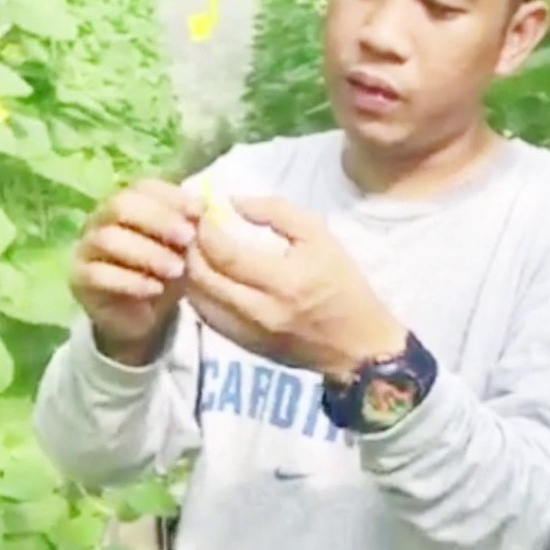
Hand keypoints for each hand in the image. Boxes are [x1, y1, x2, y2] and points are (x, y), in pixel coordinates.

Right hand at [71, 179, 202, 364]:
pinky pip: (98, 275)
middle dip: (158, 219)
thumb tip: (202, 207)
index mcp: (128, 204)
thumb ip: (189, 228)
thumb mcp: (184, 250)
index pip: (143, 187)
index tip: (199, 211)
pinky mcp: (79, 279)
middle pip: (121, 206)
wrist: (143, 317)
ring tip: (176, 269)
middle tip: (187, 238)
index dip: (171, 196)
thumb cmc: (165, 273)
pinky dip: (130, 281)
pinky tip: (154, 289)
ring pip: (108, 239)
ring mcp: (86, 248)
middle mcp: (101, 219)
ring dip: (147, 252)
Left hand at [184, 196, 406, 382]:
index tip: (201, 213)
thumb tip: (233, 202)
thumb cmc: (343, 284)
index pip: (225, 254)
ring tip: (196, 251)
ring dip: (190, 273)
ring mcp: (249, 334)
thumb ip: (276, 212)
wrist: (358, 345)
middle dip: (190, 249)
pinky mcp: (245, 347)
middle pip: (203, 279)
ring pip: (198, 301)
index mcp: (284, 281)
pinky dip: (200, 294)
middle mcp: (260, 312)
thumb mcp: (319, 237)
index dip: (205, 231)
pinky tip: (207, 278)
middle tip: (192, 230)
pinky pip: (207, 318)